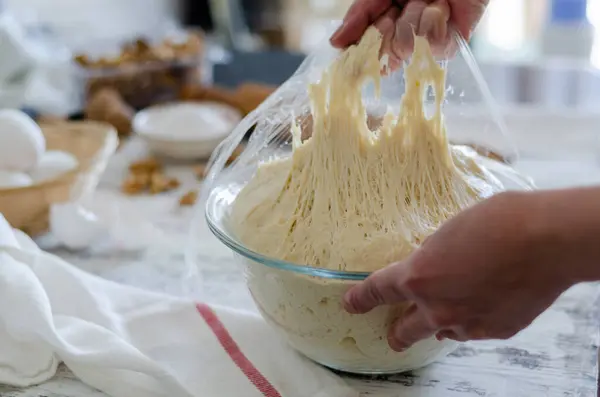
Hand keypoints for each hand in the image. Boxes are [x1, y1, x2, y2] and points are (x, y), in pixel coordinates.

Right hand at [330, 0, 488, 69]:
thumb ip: (359, 15)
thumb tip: (336, 43)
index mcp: (384, 21)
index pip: (367, 49)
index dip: (363, 49)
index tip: (354, 56)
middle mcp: (404, 34)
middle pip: (386, 51)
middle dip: (389, 25)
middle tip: (399, 7)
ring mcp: (427, 41)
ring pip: (408, 47)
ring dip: (415, 15)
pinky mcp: (452, 42)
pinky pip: (433, 46)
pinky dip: (434, 20)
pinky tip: (441, 7)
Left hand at [343, 192, 574, 350]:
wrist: (546, 240)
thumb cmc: (499, 222)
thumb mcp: (450, 231)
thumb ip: (435, 256)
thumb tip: (438, 268)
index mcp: (418, 277)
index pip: (377, 292)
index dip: (360, 300)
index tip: (351, 305)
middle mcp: (437, 308)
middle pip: (405, 331)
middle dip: (396, 332)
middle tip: (394, 333)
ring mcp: (467, 323)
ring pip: (442, 333)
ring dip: (439, 324)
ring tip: (449, 310)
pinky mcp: (495, 331)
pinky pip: (473, 331)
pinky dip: (471, 321)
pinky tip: (482, 303)